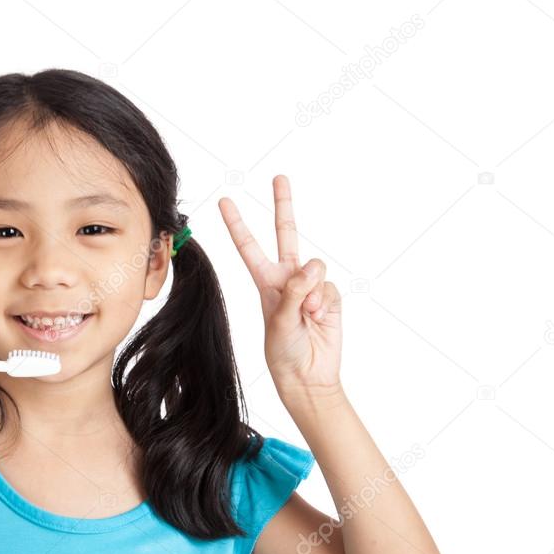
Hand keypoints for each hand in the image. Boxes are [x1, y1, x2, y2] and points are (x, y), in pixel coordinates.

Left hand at [218, 175, 341, 397]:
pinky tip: (319, 317)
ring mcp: (310, 286)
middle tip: (279, 177)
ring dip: (311, 290)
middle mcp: (287, 278)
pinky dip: (325, 302)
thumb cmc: (283, 352)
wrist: (307, 375)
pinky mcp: (329, 296)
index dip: (237, 224)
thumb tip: (311, 267)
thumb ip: (293, 292)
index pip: (249, 247)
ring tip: (306, 314)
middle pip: (286, 234)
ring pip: (315, 267)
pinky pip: (329, 286)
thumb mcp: (278, 321)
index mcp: (265, 282)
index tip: (224, 201)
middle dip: (284, 205)